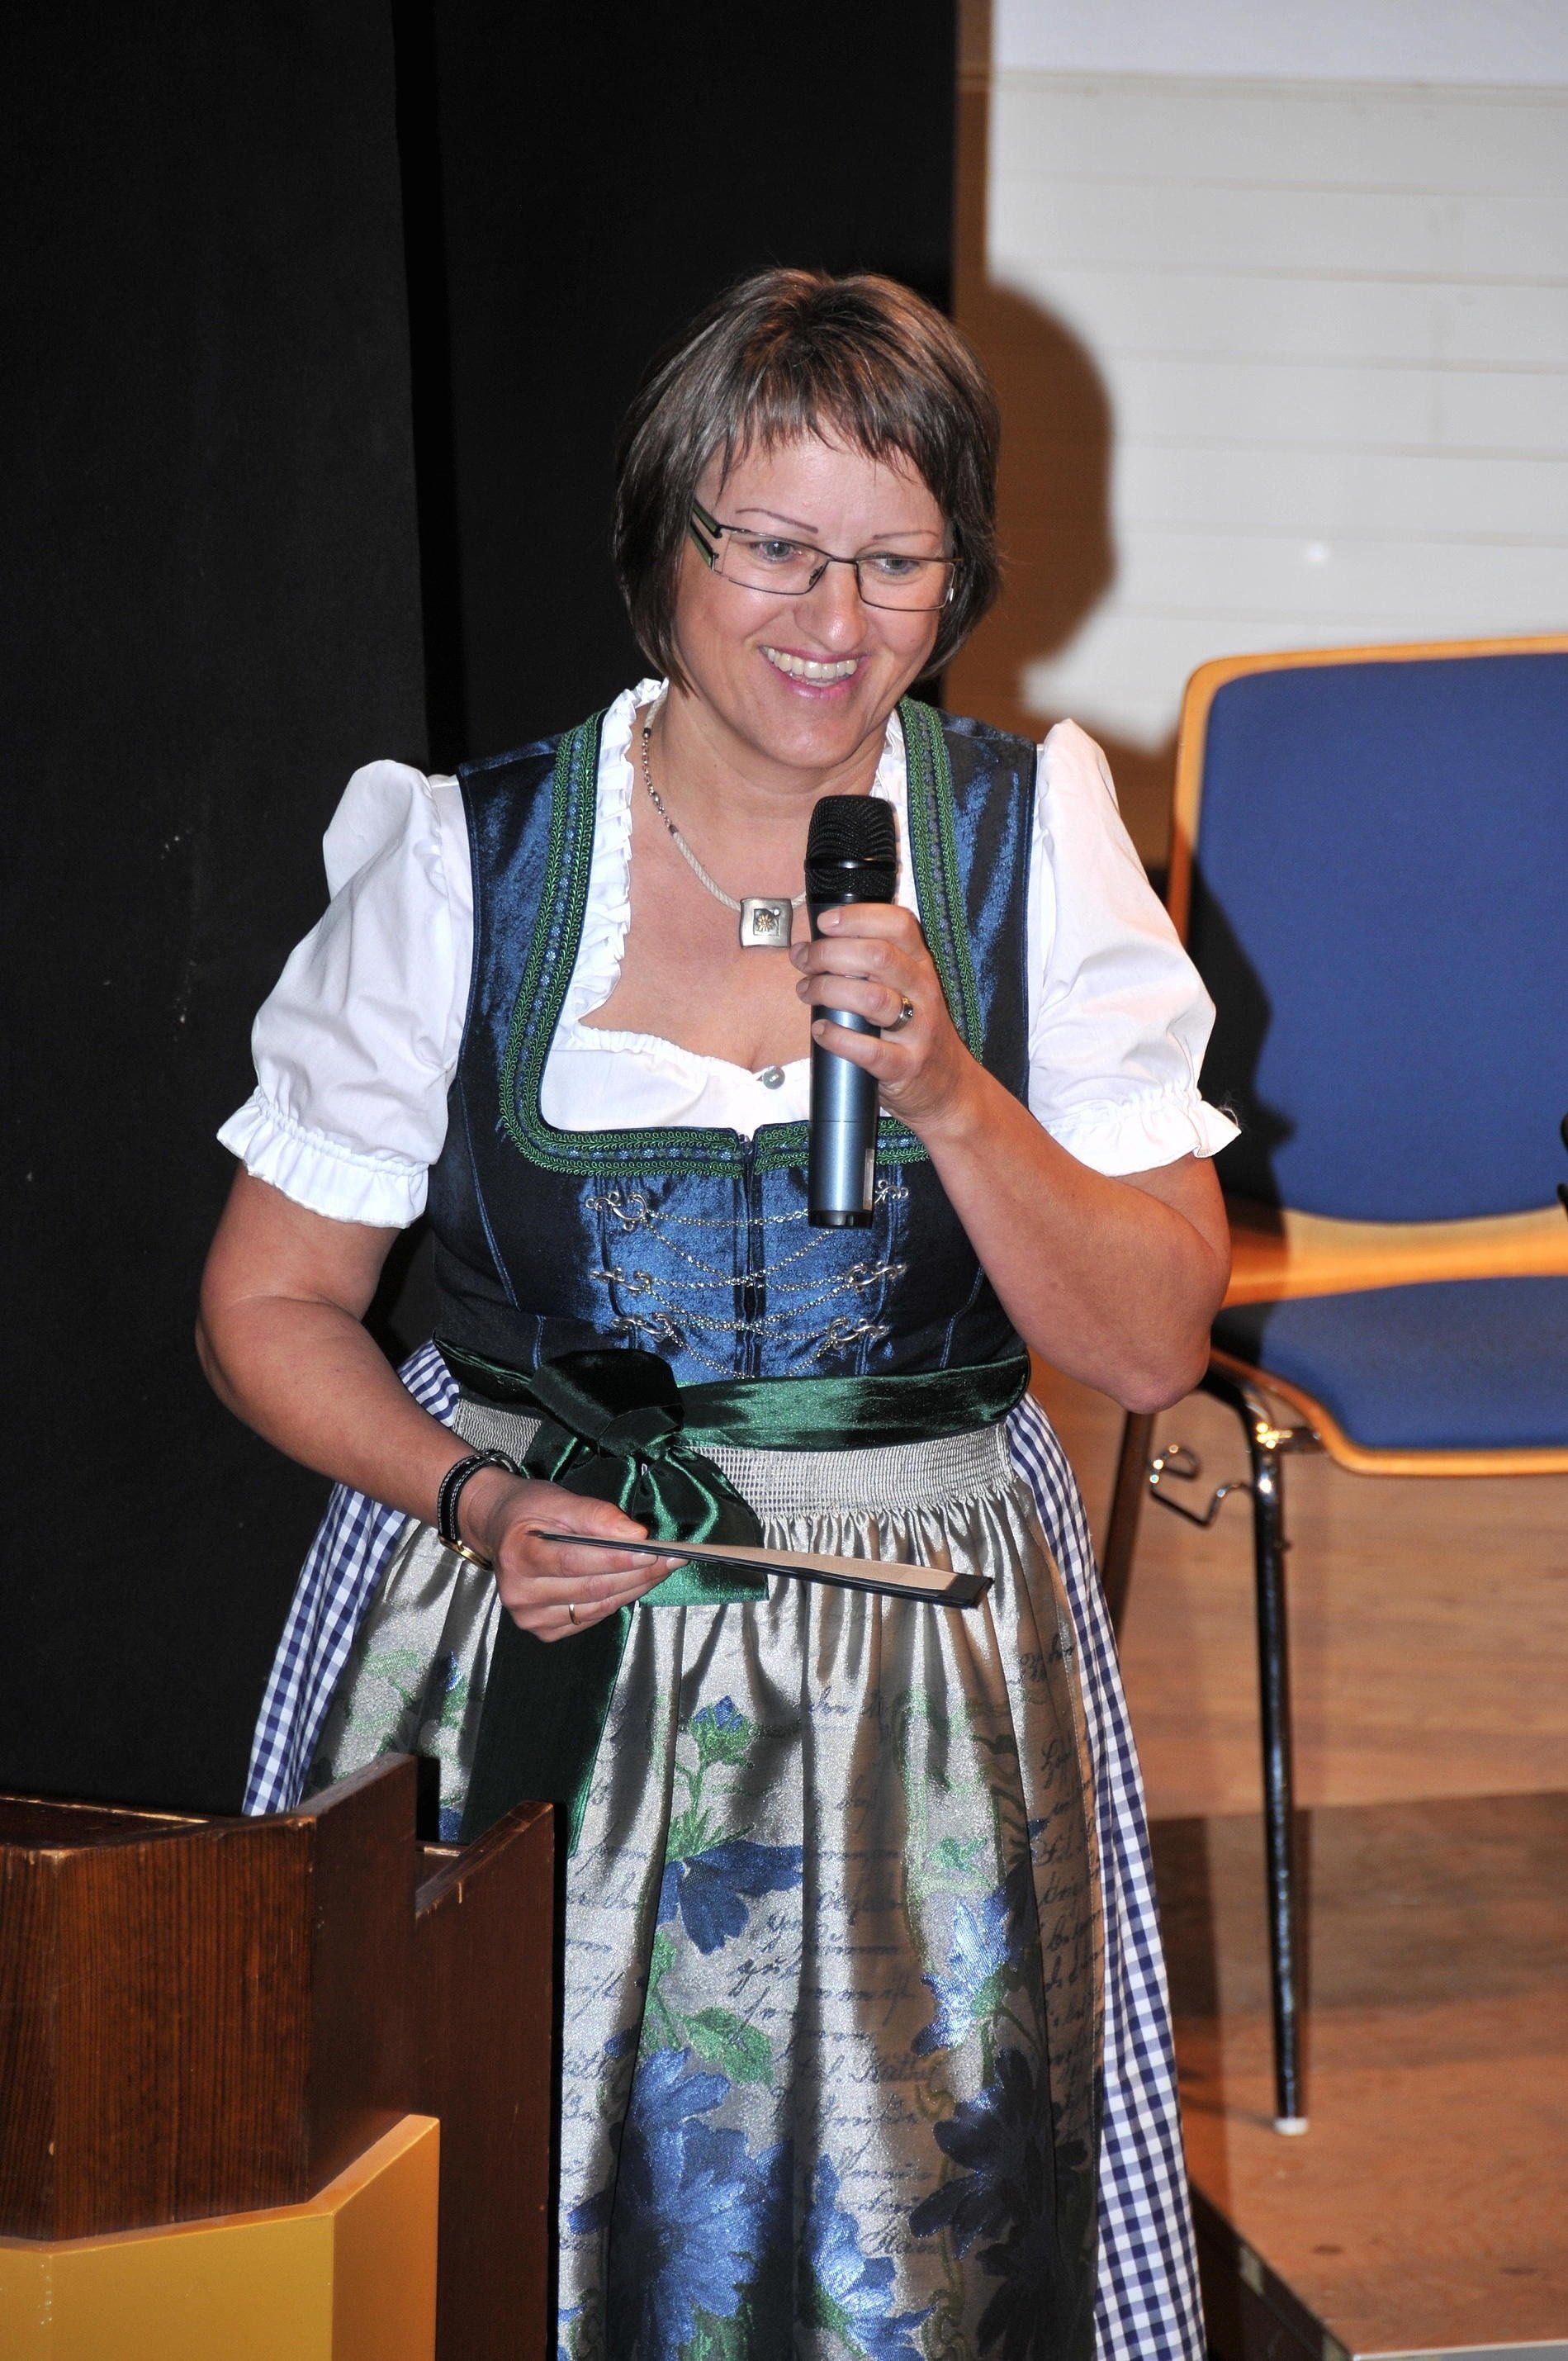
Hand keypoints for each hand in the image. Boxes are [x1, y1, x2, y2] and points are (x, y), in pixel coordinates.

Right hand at [458, 1467, 684, 1642]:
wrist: (499, 1529)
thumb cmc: (530, 1511)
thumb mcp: (557, 1499)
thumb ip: (595, 1515)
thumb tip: (635, 1533)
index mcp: (518, 1556)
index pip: (576, 1561)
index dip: (619, 1557)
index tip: (655, 1550)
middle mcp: (519, 1593)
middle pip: (591, 1588)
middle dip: (638, 1573)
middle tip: (672, 1559)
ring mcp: (529, 1617)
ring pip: (597, 1606)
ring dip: (635, 1588)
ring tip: (662, 1569)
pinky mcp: (544, 1631)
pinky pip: (590, 1618)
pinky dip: (617, 1601)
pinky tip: (635, 1583)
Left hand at [792, 903, 978, 1134]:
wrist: (948, 1087)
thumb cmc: (913, 1032)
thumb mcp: (905, 989)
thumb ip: (869, 966)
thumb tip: (811, 948)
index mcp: (921, 966)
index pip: (898, 924)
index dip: (858, 917)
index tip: (825, 922)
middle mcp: (923, 992)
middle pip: (877, 956)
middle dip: (830, 953)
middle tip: (805, 960)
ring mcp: (917, 1030)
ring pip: (872, 998)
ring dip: (828, 990)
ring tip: (807, 992)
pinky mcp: (906, 1066)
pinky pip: (869, 1050)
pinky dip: (838, 1038)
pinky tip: (822, 1030)